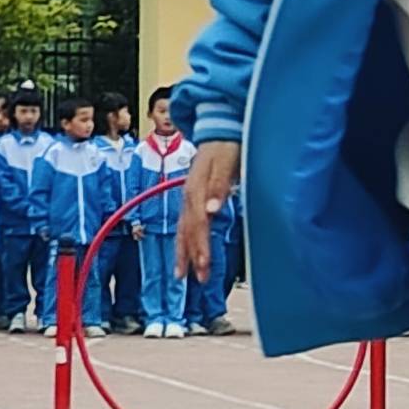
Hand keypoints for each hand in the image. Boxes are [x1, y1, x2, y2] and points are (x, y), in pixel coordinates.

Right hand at [177, 140, 238, 281]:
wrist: (219, 129)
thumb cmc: (226, 146)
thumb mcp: (226, 162)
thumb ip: (219, 186)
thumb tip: (211, 211)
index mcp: (196, 190)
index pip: (197, 225)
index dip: (200, 247)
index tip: (204, 266)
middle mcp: (189, 196)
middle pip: (188, 231)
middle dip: (192, 256)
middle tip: (198, 278)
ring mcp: (189, 197)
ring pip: (183, 229)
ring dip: (184, 253)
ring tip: (182, 274)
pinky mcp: (192, 198)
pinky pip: (185, 224)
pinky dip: (184, 241)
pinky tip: (185, 253)